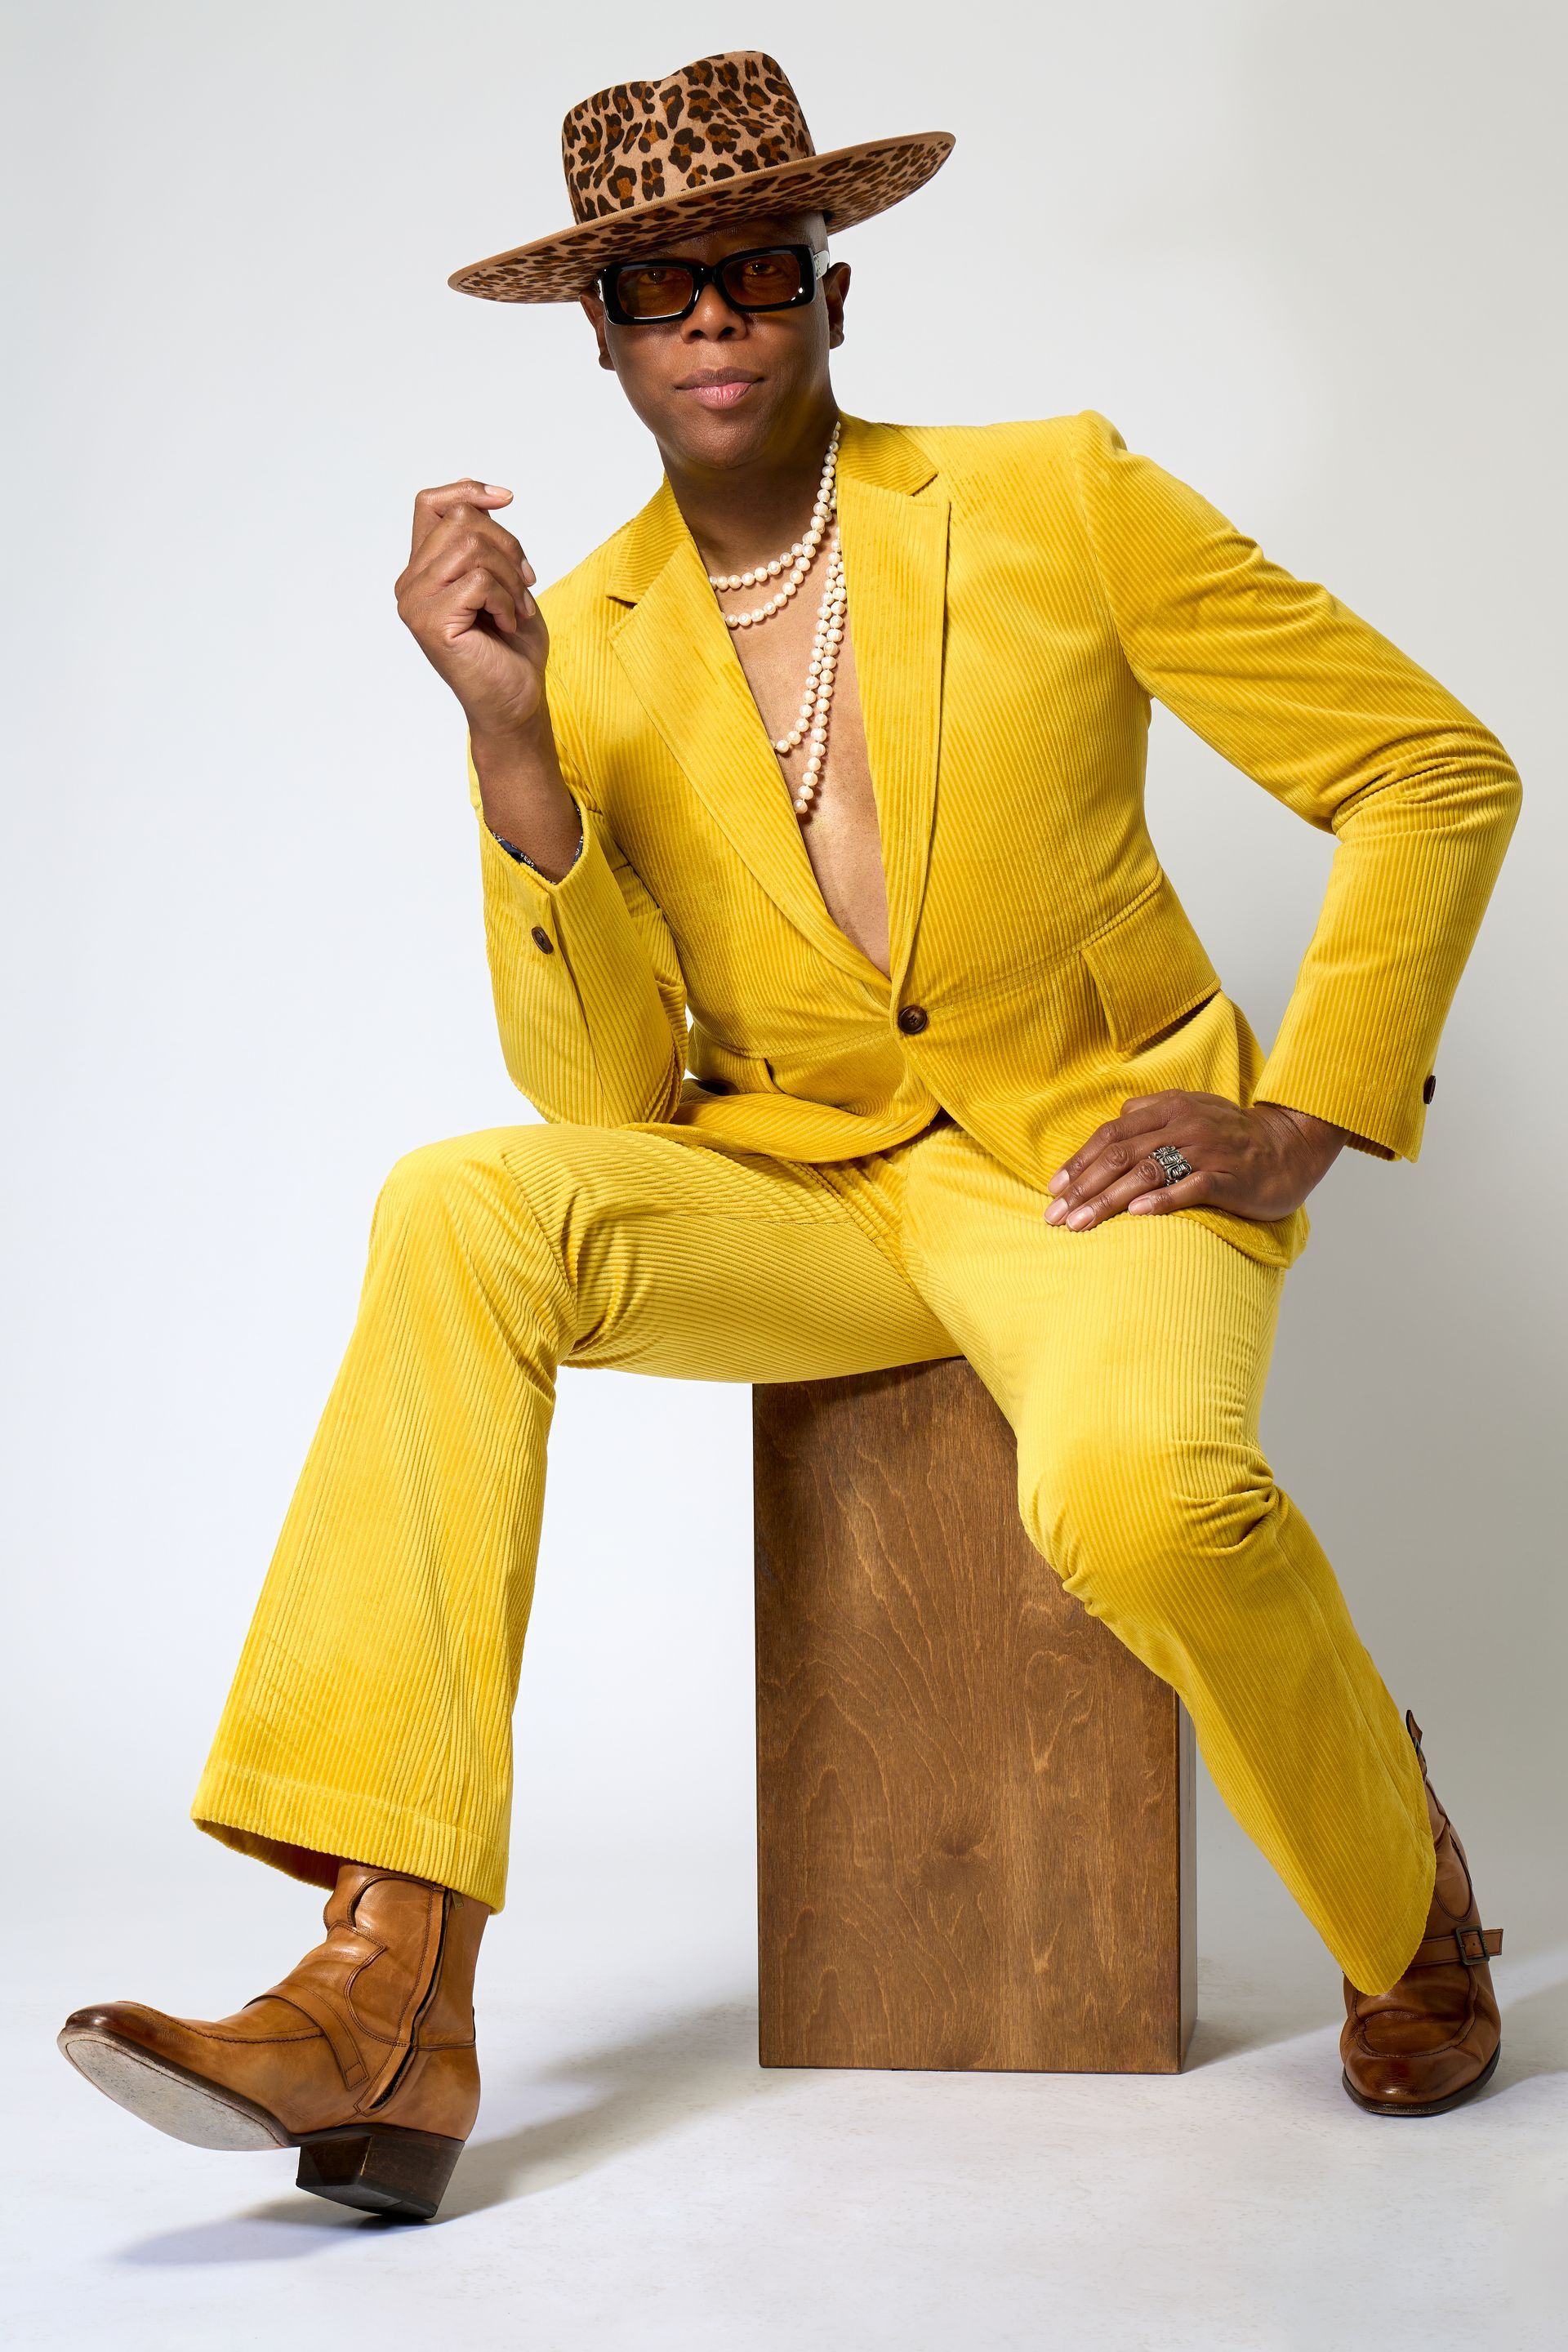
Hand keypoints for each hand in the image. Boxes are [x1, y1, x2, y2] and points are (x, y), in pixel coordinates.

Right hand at [395, 479, 547, 738]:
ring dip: (509, 576)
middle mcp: (410, 584)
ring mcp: (415, 603)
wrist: (516, 700)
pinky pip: (479, 581)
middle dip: (507, 546)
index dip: (467, 490)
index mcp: (423, 569)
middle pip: (460, 520)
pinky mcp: (430, 622)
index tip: (506, 499)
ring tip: (515, 607)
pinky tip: (505, 624)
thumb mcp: (502, 577)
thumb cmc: (511, 645)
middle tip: (523, 583)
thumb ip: (484, 539)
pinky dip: (506, 600)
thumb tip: (491, 497)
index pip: (430, 503)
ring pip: (471, 548)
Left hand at [1044, 1092, 1347, 1230]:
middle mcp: (1184, 1126)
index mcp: (1169, 1109)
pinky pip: (1192, 1187)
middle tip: (1054, 1216)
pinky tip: (1136, 1215)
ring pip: (1148, 1173)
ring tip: (1080, 1223)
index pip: (1111, 1136)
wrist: (1291, 1146)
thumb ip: (1151, 1115)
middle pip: (1121, 1156)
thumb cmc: (1233, 1135)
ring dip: (1108, 1200)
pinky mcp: (1230, 1178)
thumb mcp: (1190, 1111)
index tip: (1053, 1189)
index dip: (1079, 1162)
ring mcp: (1207, 1152)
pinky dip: (1162, 1200)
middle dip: (1082, 1188)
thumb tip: (1114, 1123)